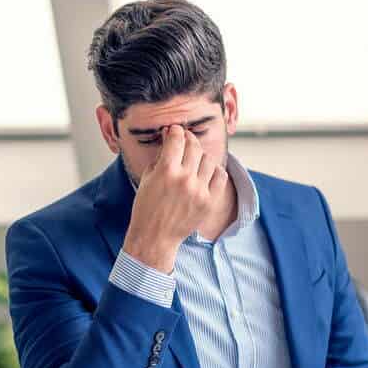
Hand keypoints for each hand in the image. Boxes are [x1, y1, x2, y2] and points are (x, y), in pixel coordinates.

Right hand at [122, 124, 228, 272]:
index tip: (175, 131)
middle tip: (186, 141)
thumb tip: (171, 139)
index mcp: (166, 170)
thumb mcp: (147, 178)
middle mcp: (185, 179)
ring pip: (208, 159)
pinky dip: (215, 171)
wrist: (155, 237)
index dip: (175, 131)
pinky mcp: (209, 201)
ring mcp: (199, 190)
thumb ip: (160, 157)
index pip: (176, 138)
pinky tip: (206, 173)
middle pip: (194, 146)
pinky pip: (220, 176)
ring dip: (201, 157)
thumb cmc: (147, 208)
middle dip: (189, 139)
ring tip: (195, 161)